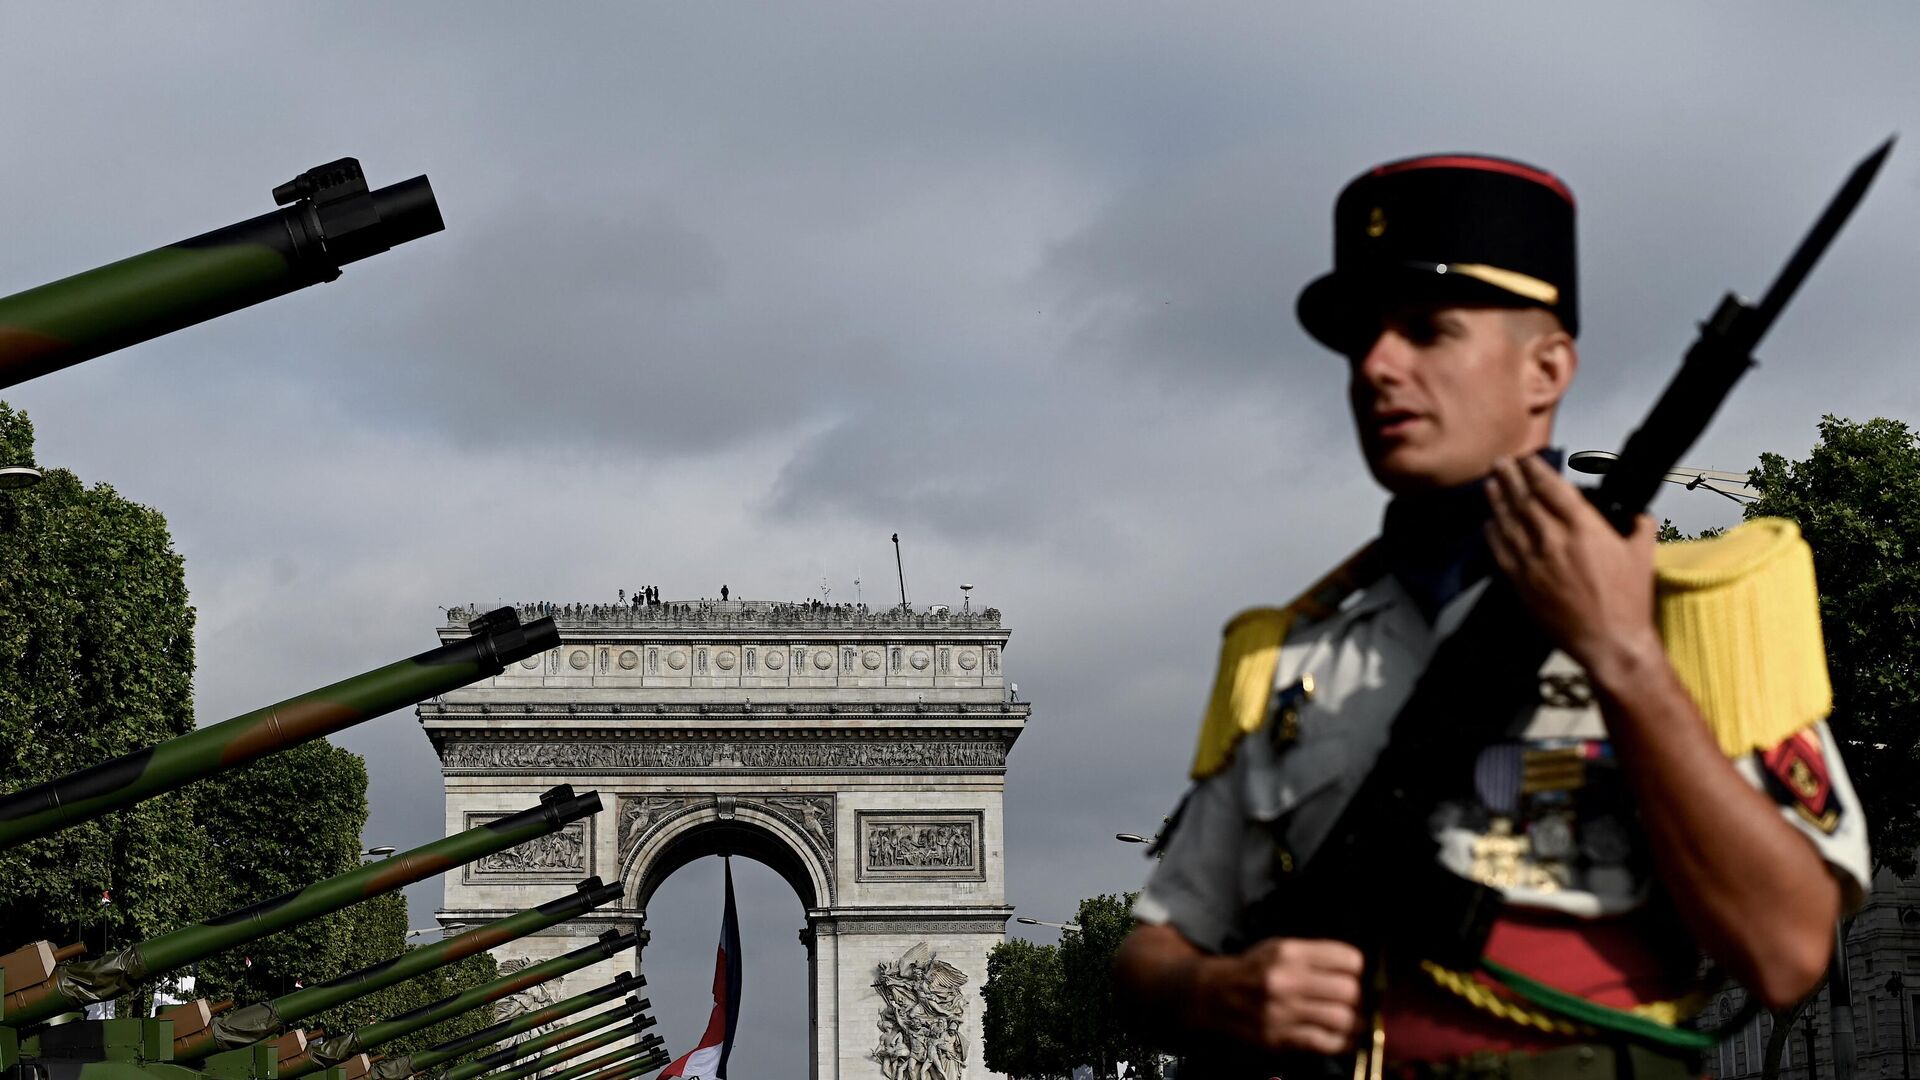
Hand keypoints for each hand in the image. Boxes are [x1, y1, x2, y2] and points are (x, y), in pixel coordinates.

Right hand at [1199, 937, 1364, 1054]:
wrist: (1212, 995)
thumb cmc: (1254, 969)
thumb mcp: (1280, 948)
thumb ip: (1317, 956)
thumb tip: (1359, 970)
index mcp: (1289, 953)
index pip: (1348, 959)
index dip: (1360, 968)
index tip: (1358, 975)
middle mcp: (1285, 981)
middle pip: (1349, 991)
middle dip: (1361, 998)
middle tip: (1359, 1001)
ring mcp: (1281, 1012)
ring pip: (1341, 1020)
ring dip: (1356, 1023)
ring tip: (1356, 1021)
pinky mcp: (1278, 1038)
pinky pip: (1324, 1043)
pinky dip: (1342, 1043)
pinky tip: (1344, 1038)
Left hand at [1483, 455, 1661, 676]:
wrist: (1610, 641)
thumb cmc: (1629, 599)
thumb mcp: (1643, 552)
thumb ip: (1637, 523)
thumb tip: (1633, 510)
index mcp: (1584, 528)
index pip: (1552, 487)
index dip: (1536, 469)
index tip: (1527, 459)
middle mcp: (1554, 540)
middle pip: (1524, 499)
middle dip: (1511, 477)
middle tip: (1501, 462)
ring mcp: (1533, 561)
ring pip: (1508, 521)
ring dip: (1497, 499)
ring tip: (1490, 482)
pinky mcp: (1521, 582)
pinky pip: (1500, 551)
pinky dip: (1493, 533)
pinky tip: (1488, 522)